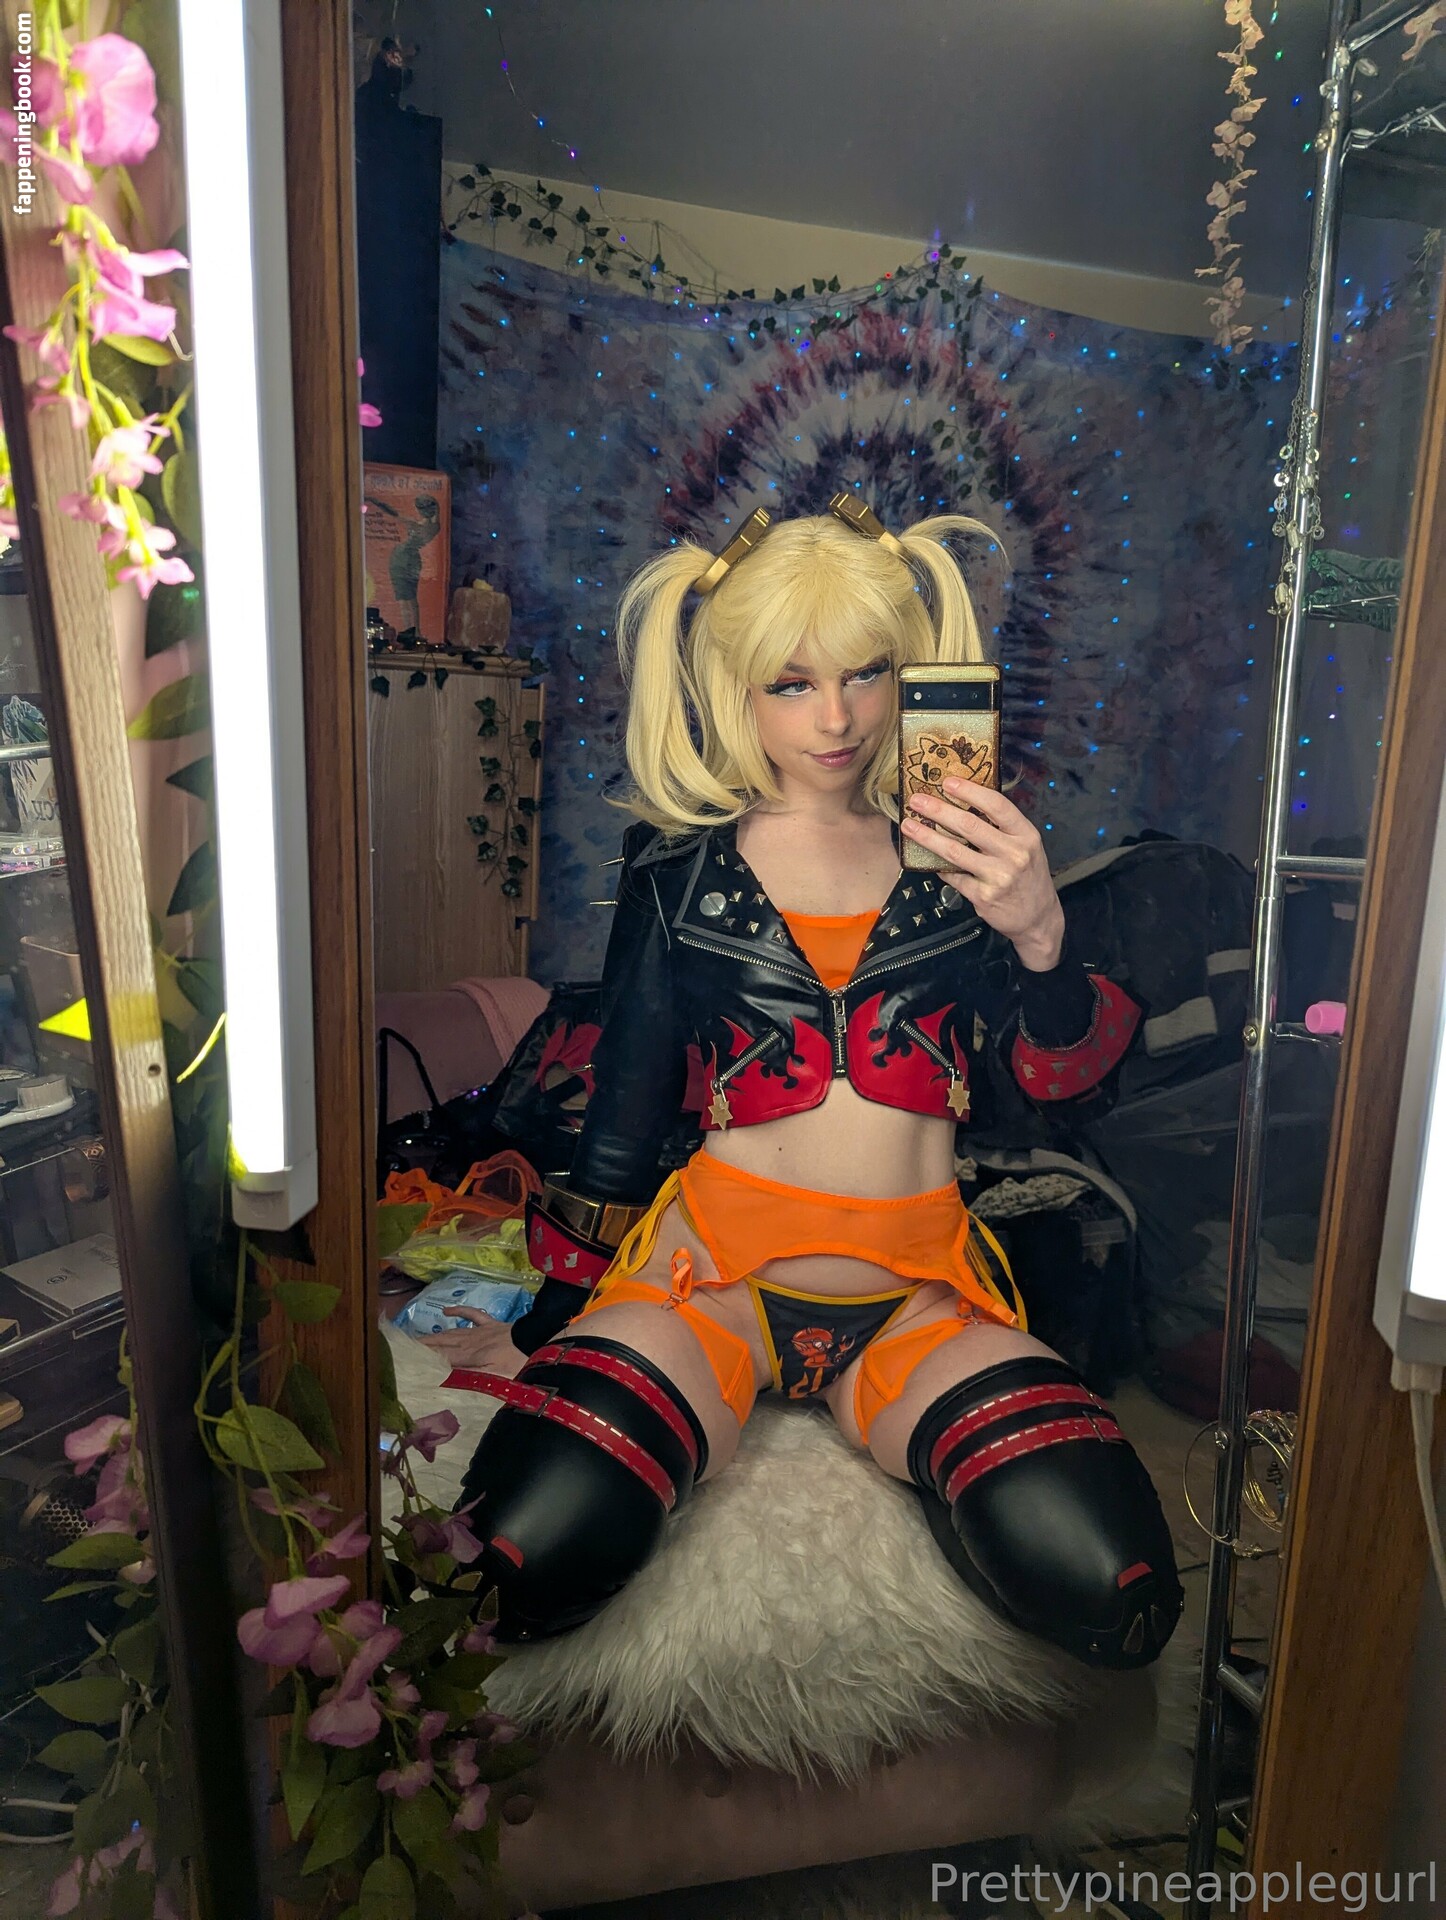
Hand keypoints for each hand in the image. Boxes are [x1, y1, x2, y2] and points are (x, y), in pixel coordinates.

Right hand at [418, 1305, 526, 1377]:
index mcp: (470, 1356)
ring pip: (453, 1332)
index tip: (409, 1358)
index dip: (425, 1357)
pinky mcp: (491, 1324)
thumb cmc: (516, 1363)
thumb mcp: (494, 1376)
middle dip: (425, 1345)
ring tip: (420, 1337)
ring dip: (436, 1334)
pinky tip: (447, 1311)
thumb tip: (445, 1378)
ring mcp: (480, 1331)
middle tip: (407, 1347)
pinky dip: (459, 1312)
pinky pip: (472, 1315)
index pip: (442, 1357)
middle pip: (443, 1343)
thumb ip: (469, 1377)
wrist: (536, 1340)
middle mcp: (470, 1342)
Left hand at [902, 777, 1064, 967]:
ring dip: (927, 837)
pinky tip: (927, 858)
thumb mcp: (1026, 846)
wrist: (1037, 917)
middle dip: (939, 810)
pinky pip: (953, 876)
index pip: (997, 806)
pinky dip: (938, 866)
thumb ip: (1002, 828)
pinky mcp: (983, 896)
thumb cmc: (1028, 876)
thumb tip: (963, 803)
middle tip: (918, 800)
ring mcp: (998, 876)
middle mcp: (1014, 854)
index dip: (970, 791)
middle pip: (970, 825)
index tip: (948, 782)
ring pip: (954, 851)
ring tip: (909, 825)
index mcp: (1026, 835)